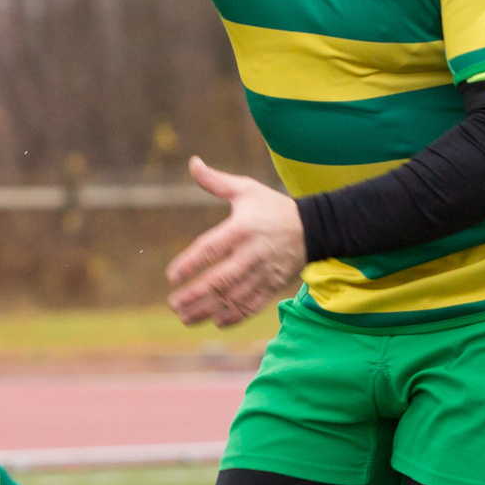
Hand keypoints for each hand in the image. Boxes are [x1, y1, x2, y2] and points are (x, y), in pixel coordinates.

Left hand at [164, 157, 305, 326]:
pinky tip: (215, 321)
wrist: (313, 228)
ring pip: (234, 297)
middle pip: (221, 279)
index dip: (190, 263)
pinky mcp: (273, 285)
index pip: (211, 248)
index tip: (172, 276)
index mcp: (242, 228)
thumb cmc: (271, 207)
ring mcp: (263, 272)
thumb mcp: (246, 189)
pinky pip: (253, 305)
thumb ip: (216, 181)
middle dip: (196, 295)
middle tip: (173, 304)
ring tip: (185, 317)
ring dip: (208, 310)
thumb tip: (193, 162)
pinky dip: (234, 316)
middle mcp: (252, 253)